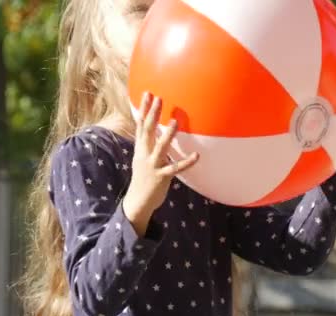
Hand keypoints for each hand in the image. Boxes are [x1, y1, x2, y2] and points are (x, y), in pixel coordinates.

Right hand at [122, 92, 198, 235]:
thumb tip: (156, 130)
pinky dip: (186, 162)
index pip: (141, 124)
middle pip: (147, 130)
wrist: (138, 201)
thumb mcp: (143, 157)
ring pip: (160, 148)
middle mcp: (144, 154)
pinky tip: (197, 155)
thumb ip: (149, 143)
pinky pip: (175, 169)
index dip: (143, 109)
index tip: (147, 93)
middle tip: (159, 98)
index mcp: (141, 148)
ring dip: (168, 135)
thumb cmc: (144, 177)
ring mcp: (152, 165)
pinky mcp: (161, 177)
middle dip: (152, 114)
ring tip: (175, 121)